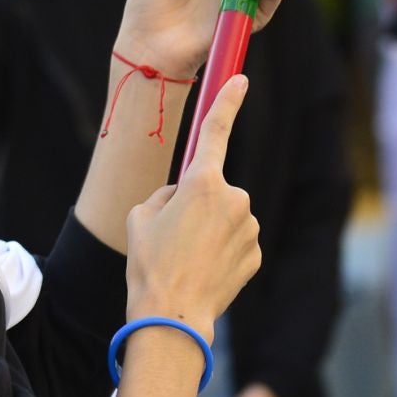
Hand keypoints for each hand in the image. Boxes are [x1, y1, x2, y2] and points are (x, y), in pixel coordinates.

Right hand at [124, 74, 261, 337]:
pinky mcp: (255, 253)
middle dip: (197, 201)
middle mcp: (233, 199)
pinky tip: (204, 269)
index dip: (228, 101)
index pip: (215, 131)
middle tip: (173, 233)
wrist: (172, 317)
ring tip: (186, 256)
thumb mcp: (140, 216)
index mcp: (201, 183)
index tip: (240, 79)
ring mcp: (248, 227)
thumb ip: (165, 194)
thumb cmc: (149, 264)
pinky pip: (236, 241)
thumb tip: (182, 196)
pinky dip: (222, 250)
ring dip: (210, 228)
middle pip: (213, 187)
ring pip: (227, 215)